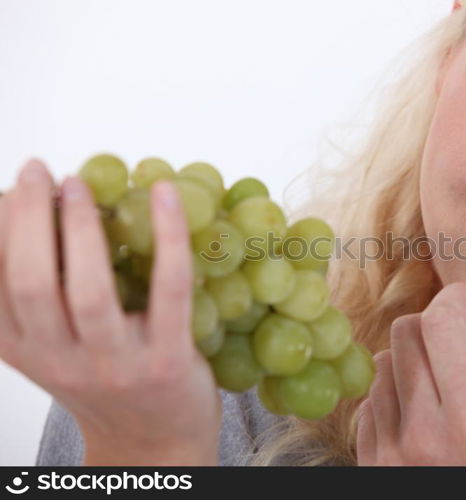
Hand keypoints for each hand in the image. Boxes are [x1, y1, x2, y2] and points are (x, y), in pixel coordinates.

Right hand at [0, 159, 220, 464]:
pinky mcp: (167, 361)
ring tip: (80, 184)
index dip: (3, 229)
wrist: (155, 443)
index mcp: (24, 351)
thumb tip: (30, 218)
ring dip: (81, 229)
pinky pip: (169, 290)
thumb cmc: (106, 381)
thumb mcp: (55, 346)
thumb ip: (35, 298)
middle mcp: (60, 361)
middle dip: (28, 219)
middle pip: (31, 283)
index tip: (17, 184)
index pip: (0, 284)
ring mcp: (115, 365)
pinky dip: (169, 237)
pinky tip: (165, 195)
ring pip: (89, 291)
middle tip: (40, 171)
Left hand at [357, 279, 465, 464]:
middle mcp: (421, 435)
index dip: (455, 298)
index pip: (439, 325)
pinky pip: (371, 399)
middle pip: (406, 335)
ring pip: (384, 362)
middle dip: (438, 323)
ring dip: (418, 356)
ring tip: (451, 379)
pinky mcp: (372, 462)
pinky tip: (428, 407)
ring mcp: (389, 452)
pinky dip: (398, 388)